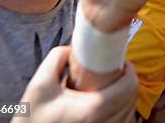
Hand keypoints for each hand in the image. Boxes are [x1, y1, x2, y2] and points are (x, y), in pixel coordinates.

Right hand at [12, 46, 137, 122]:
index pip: (128, 86)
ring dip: (126, 97)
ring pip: (130, 112)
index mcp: (93, 109)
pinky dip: (122, 112)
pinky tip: (110, 105)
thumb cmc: (32, 119)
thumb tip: (74, 48)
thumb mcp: (39, 86)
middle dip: (127, 80)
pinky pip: (124, 122)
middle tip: (117, 71)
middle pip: (132, 98)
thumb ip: (56, 59)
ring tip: (113, 87)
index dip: (129, 70)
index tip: (122, 62)